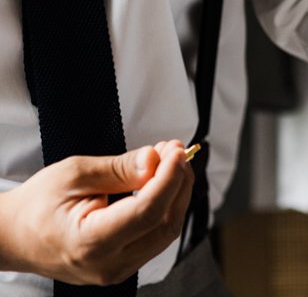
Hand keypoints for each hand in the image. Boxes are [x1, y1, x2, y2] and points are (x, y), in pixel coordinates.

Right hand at [0, 140, 192, 285]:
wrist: (13, 235)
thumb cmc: (37, 204)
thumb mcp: (74, 174)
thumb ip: (119, 169)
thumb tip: (156, 159)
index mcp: (90, 244)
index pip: (148, 212)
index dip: (169, 179)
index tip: (178, 151)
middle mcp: (108, 265)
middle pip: (165, 224)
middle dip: (178, 183)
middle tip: (176, 151)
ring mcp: (117, 270)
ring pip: (165, 232)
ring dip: (175, 194)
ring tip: (169, 162)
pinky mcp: (122, 265)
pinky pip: (155, 236)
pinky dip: (164, 207)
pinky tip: (160, 182)